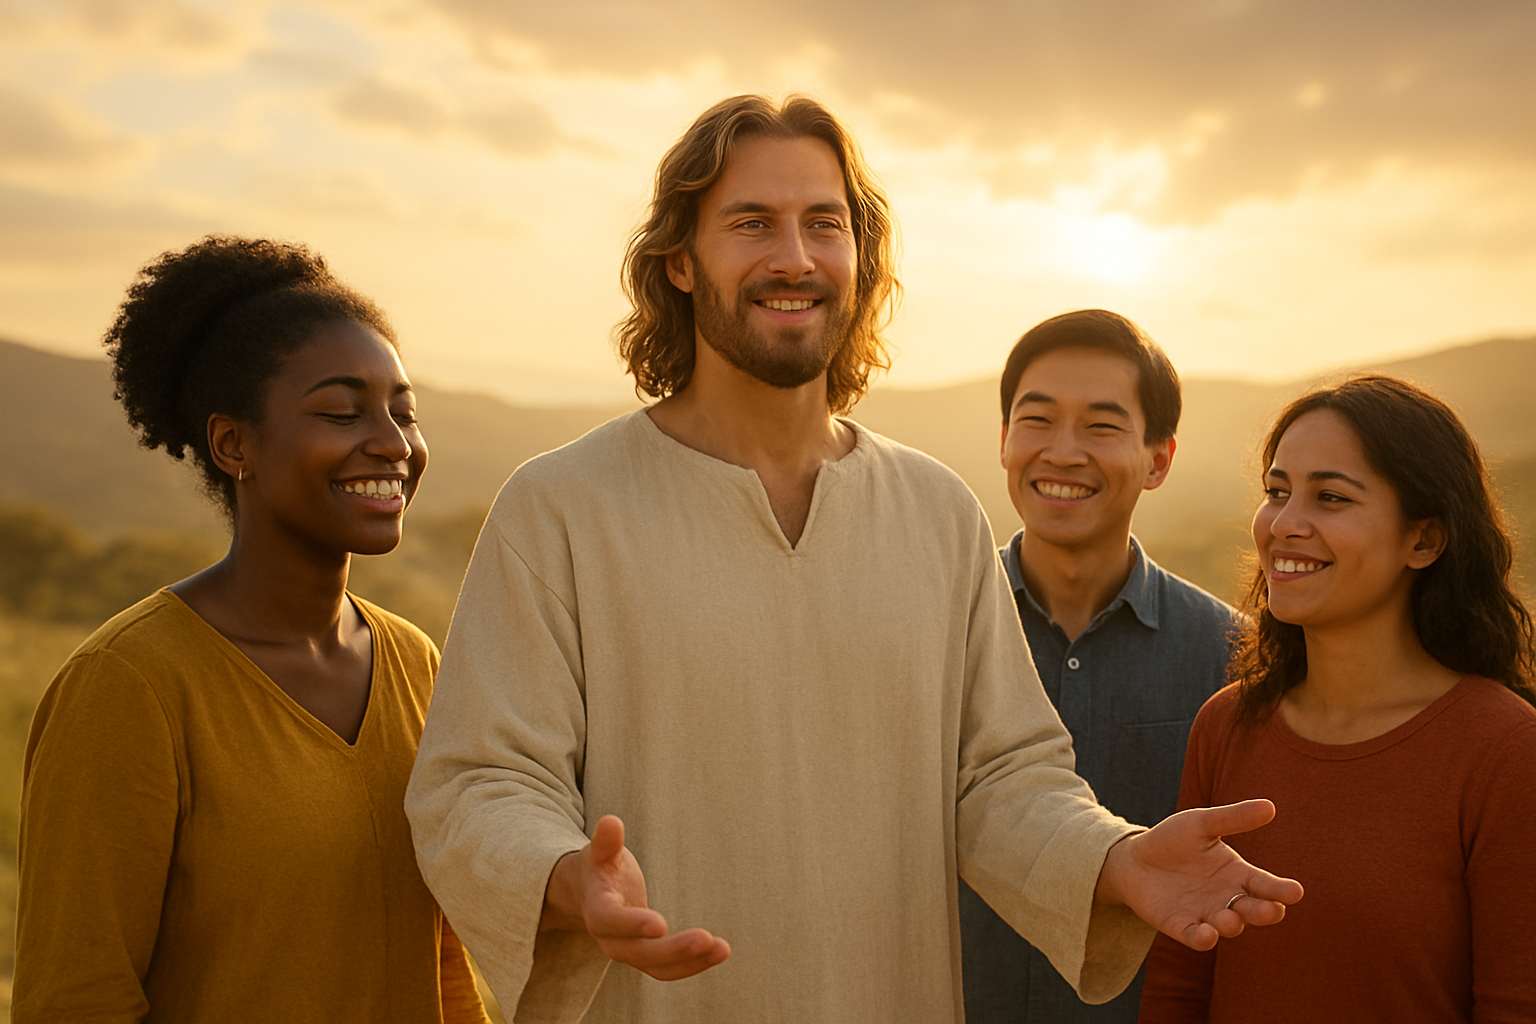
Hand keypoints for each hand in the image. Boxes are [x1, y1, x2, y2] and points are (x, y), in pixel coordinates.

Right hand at [540, 814, 730, 979]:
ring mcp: (628, 952)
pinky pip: (669, 969)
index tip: (660, 924)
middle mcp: (610, 939)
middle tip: (705, 939)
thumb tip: (610, 822)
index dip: (632, 924)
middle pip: (639, 952)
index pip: (611, 922)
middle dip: (673, 949)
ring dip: (691, 961)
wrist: (588, 894)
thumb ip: (606, 841)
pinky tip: (719, 952)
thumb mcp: (599, 851)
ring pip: (657, 967)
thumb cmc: (600, 868)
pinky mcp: (645, 958)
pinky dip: (694, 964)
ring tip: (722, 949)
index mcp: (597, 911)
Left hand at [1095, 799, 1303, 950]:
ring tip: (1230, 920)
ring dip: (1231, 925)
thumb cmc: (1173, 840)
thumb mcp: (1201, 824)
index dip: (1281, 889)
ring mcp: (1206, 915)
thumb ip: (1233, 819)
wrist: (1134, 859)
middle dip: (1264, 912)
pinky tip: (1206, 933)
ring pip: (1228, 927)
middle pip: (1253, 910)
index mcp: (1237, 874)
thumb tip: (1270, 806)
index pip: (1265, 885)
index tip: (1295, 892)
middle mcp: (1227, 899)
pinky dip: (1203, 939)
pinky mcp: (1181, 926)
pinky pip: (1196, 937)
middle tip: (1273, 910)